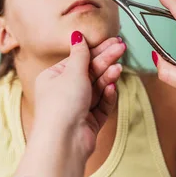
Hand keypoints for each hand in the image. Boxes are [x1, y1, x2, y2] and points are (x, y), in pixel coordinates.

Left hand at [33, 32, 123, 160]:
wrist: (64, 141)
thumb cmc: (61, 105)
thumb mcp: (72, 72)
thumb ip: (80, 54)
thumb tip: (77, 35)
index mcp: (53, 78)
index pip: (79, 59)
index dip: (97, 50)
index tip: (114, 41)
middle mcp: (64, 92)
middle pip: (90, 72)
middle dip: (106, 61)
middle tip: (121, 48)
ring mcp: (77, 107)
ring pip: (98, 88)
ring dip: (107, 77)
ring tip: (117, 69)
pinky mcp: (89, 121)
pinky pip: (102, 104)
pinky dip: (107, 96)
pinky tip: (112, 88)